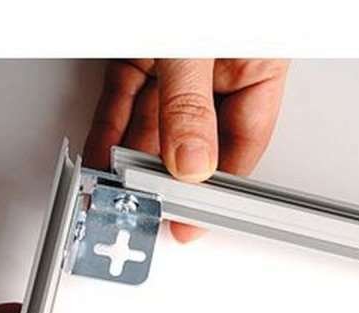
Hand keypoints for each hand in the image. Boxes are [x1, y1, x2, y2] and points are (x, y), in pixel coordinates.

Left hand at [84, 58, 288, 241]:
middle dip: (162, 179)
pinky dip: (108, 130)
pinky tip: (102, 158)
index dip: (215, 187)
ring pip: (150, 125)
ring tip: (114, 190)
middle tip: (145, 209)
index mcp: (256, 64)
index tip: (193, 220)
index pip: (241, 143)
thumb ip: (190, 104)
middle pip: (190, 141)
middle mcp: (215, 70)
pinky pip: (122, 99)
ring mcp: (175, 62)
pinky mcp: (137, 51)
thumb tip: (189, 163)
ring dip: (128, 161)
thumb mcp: (196, 47)